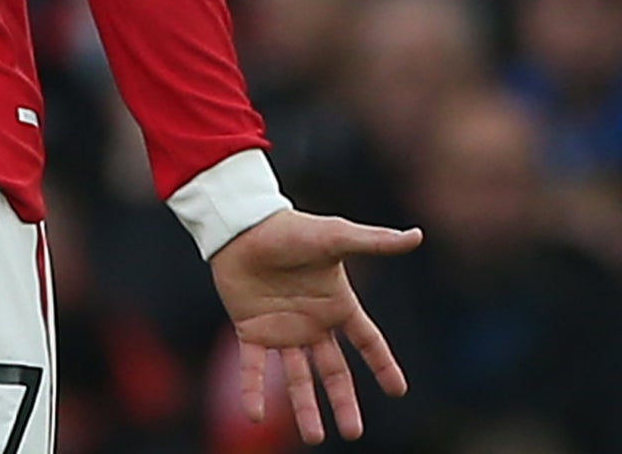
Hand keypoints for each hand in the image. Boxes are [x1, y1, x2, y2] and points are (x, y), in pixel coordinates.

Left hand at [210, 208, 422, 442]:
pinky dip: (253, 391)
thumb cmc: (289, 228)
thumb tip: (417, 235)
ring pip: (297, 377)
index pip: (367, 342)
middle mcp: (312, 323)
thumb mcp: (335, 237)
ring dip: (305, 408)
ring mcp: (281, 329)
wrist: (240, 224)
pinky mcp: (250, 330)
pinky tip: (253, 417)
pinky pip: (253, 368)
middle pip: (334, 372)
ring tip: (314, 438)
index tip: (398, 390)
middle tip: (353, 433)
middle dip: (344, 402)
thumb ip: (374, 242)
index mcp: (336, 305)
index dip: (383, 365)